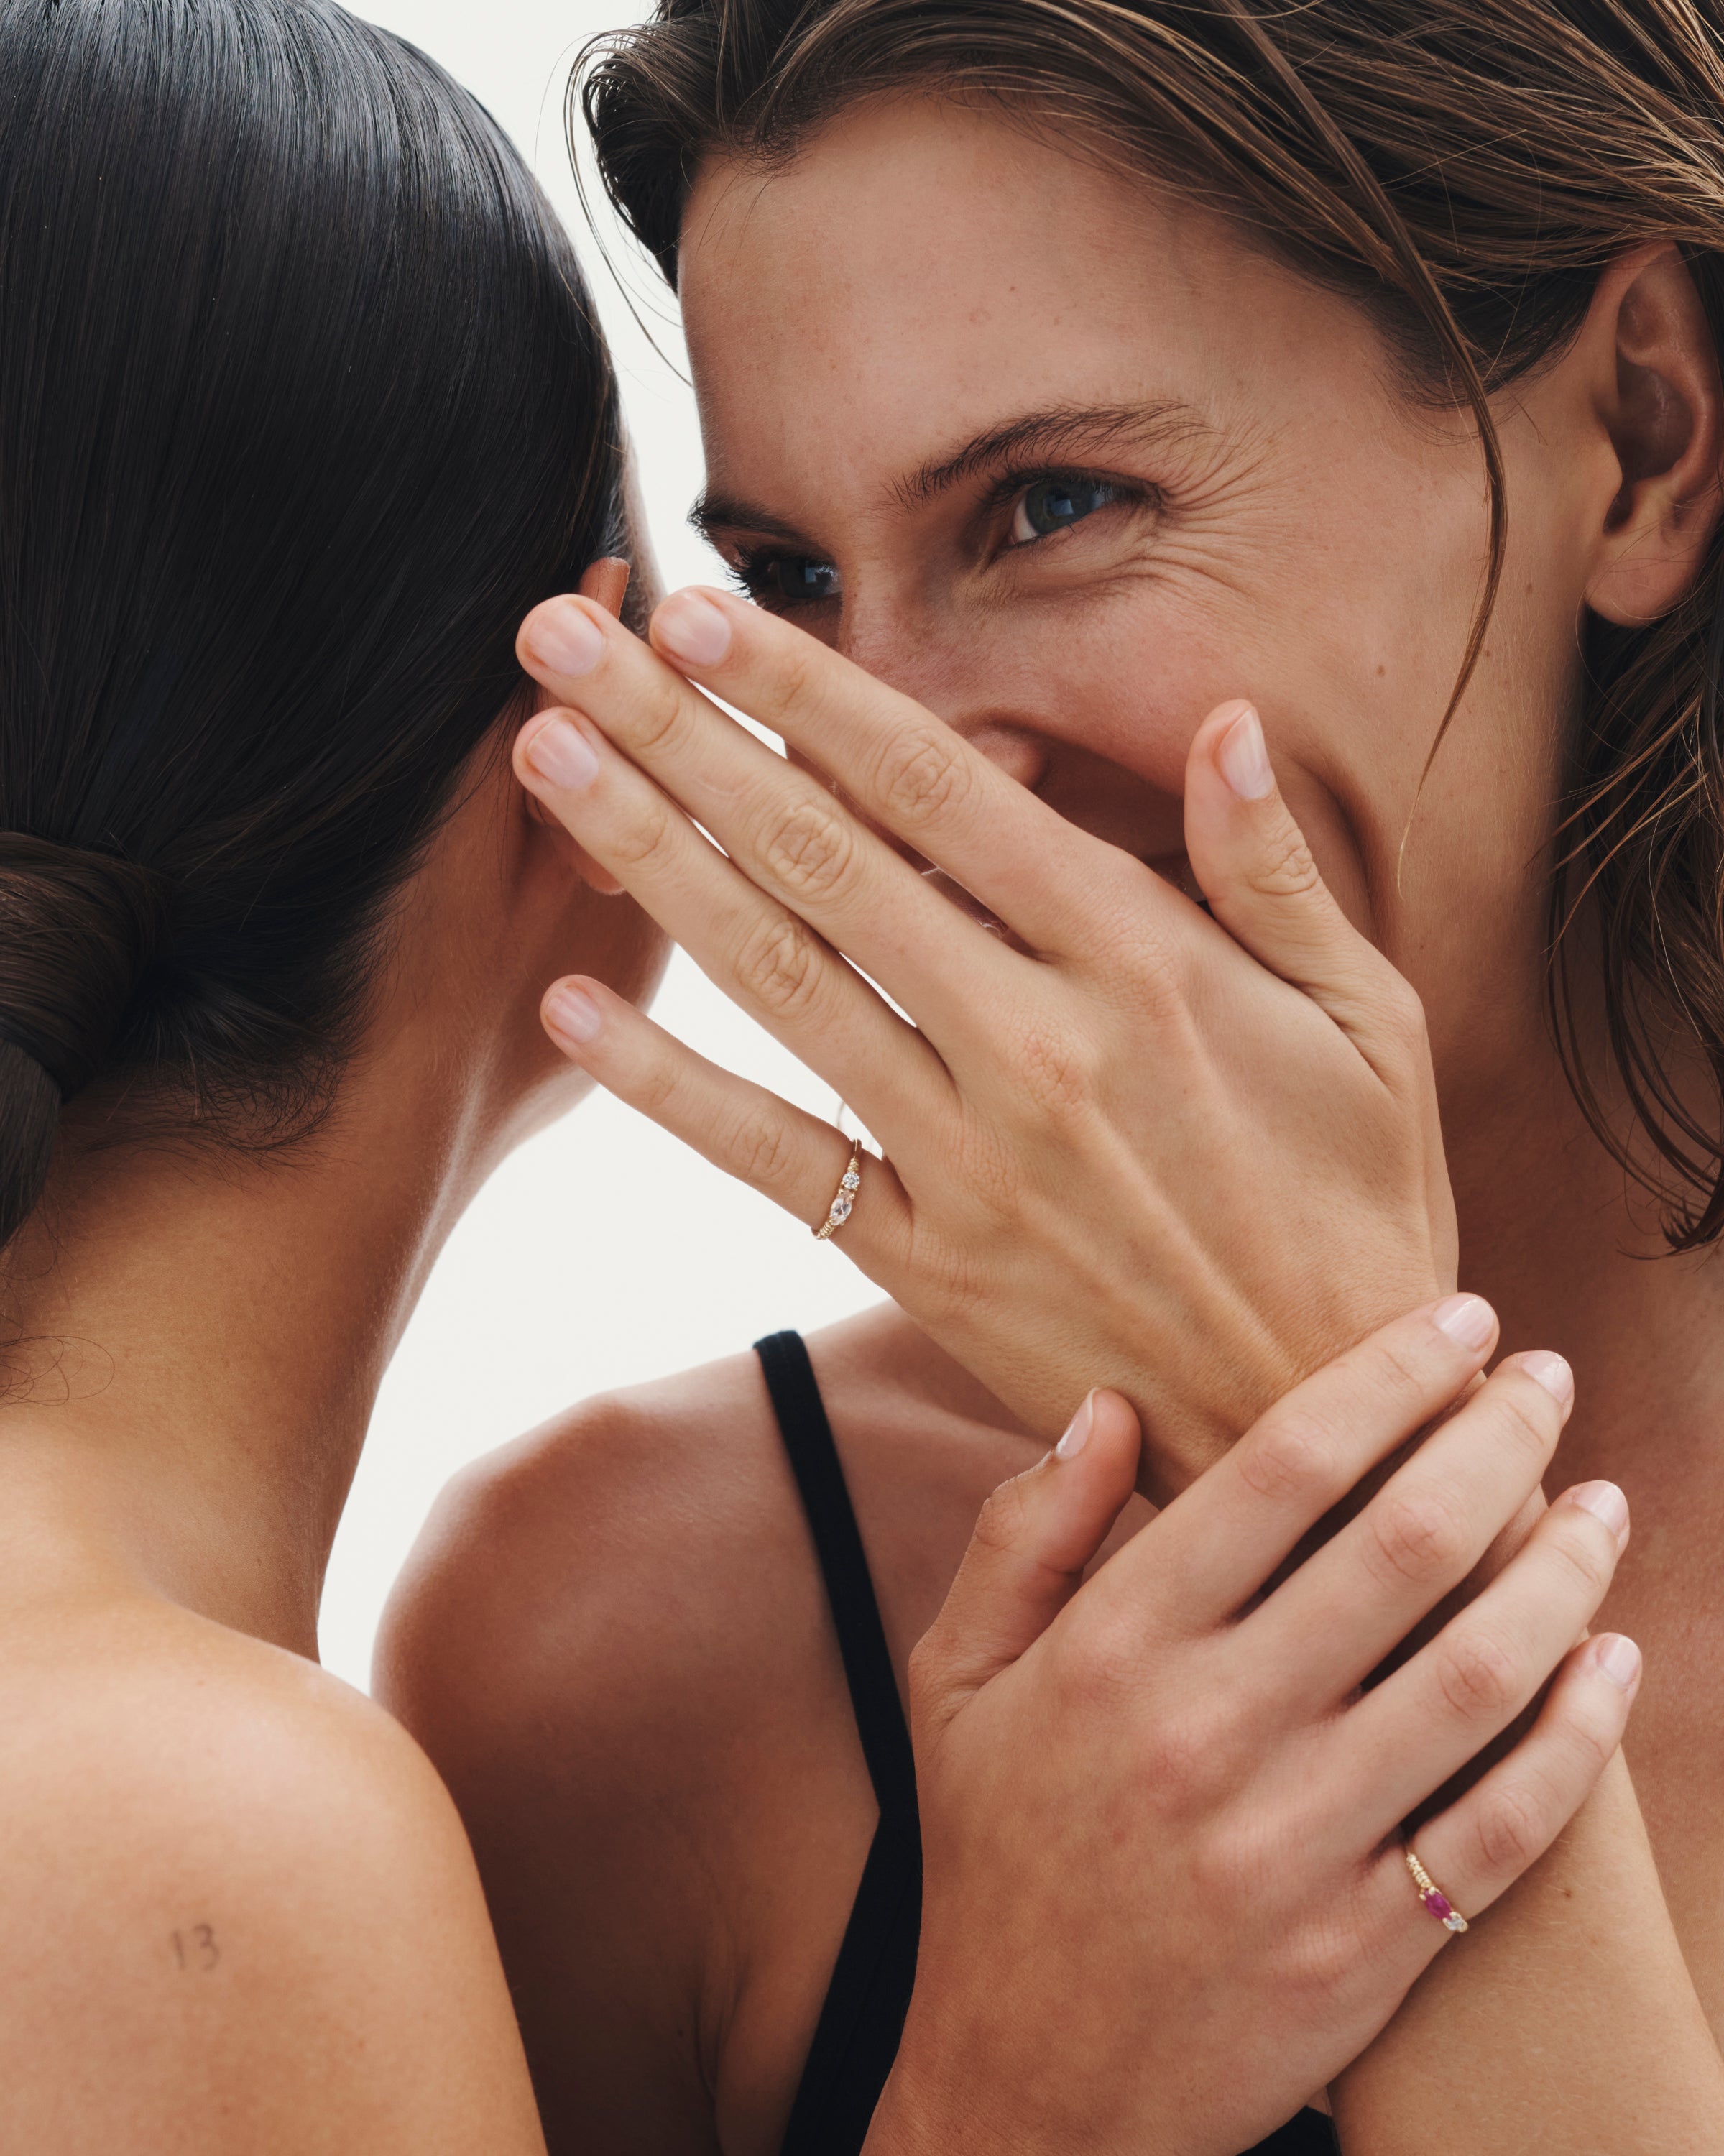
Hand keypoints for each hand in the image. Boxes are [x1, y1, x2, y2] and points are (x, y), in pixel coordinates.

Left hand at [512, 586, 1452, 1492]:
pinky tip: (572, 1010)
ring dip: (649, 862)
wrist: (1321, 1418)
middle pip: (824, 857)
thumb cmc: (1353, 1200)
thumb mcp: (1366, 1020)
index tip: (701, 609)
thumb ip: (1274, 870)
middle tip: (558, 641)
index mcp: (1140, 961)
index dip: (808, 688)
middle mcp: (1035, 1044)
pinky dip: (669, 1087)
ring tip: (545, 762)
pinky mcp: (928, 1260)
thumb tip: (1222, 721)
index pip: (937, 787)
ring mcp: (969, 1158)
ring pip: (779, 981)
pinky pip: (777, 1158)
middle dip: (681, 734)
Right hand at [866, 1300, 1636, 2155]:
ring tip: (1605, 1505)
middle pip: (1404, 1544)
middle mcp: (1210, 1733)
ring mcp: (1296, 1850)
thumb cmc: (990, 1861)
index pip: (1283, 1466)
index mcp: (1113, 1648)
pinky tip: (1612, 1662)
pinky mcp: (1364, 1954)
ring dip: (1565, 1571)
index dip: (1388, 1375)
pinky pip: (1504, 1824)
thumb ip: (1026, 1532)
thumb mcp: (955, 1680)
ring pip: (1479, 1673)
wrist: (1020, 2097)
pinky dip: (1580, 1736)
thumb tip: (1110, 1405)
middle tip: (1547, 1380)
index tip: (1458, 1322)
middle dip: (1499, 1438)